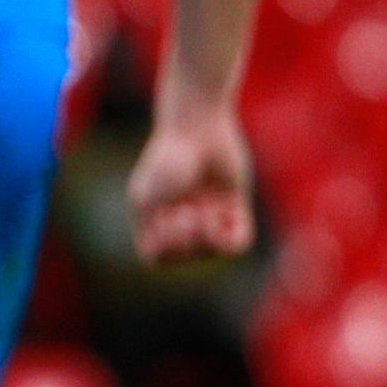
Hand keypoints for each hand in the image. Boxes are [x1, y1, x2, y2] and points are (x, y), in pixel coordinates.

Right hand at [126, 99, 255, 263]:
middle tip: (188, 209)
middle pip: (185, 257)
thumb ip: (158, 234)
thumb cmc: (168, 160)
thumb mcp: (148, 198)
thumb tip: (183, 256)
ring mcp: (206, 214)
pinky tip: (225, 211)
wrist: (197, 127)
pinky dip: (233, 235)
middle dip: (188, 238)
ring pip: (212, 251)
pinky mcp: (233, 205)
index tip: (166, 222)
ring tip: (207, 207)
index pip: (156, 258)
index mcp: (153, 219)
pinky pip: (239, 240)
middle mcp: (179, 220)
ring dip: (209, 234)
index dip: (164, 249)